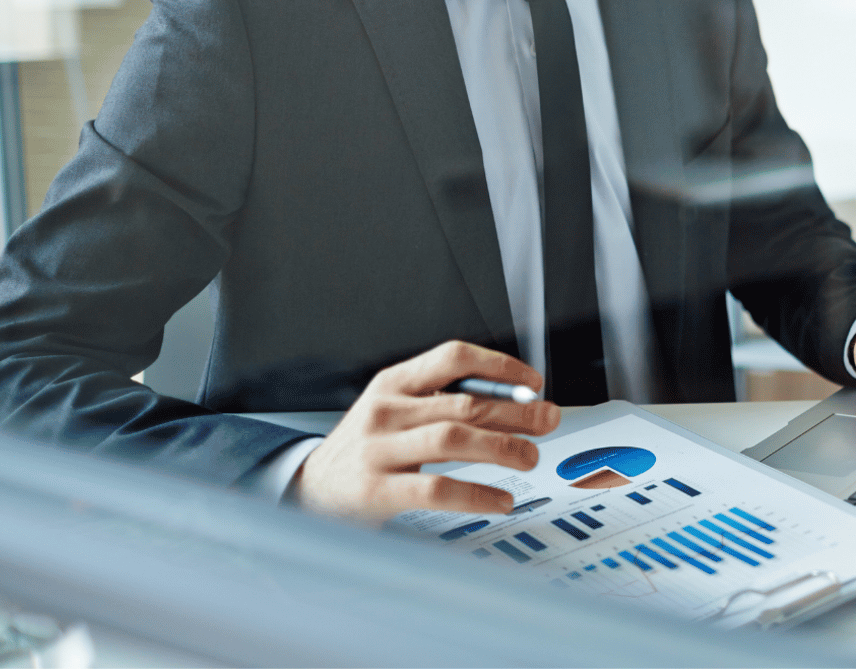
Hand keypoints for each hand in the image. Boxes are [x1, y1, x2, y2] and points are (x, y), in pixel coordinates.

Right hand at [289, 340, 559, 521]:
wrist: (306, 493)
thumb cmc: (366, 451)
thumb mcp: (396, 413)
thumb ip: (445, 404)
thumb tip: (520, 404)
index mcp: (393, 382)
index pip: (453, 356)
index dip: (499, 366)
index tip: (533, 382)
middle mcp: (384, 411)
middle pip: (464, 403)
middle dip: (517, 411)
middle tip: (549, 420)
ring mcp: (377, 450)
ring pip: (454, 440)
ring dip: (503, 447)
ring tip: (531, 456)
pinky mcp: (375, 491)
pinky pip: (437, 489)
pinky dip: (477, 493)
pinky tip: (501, 499)